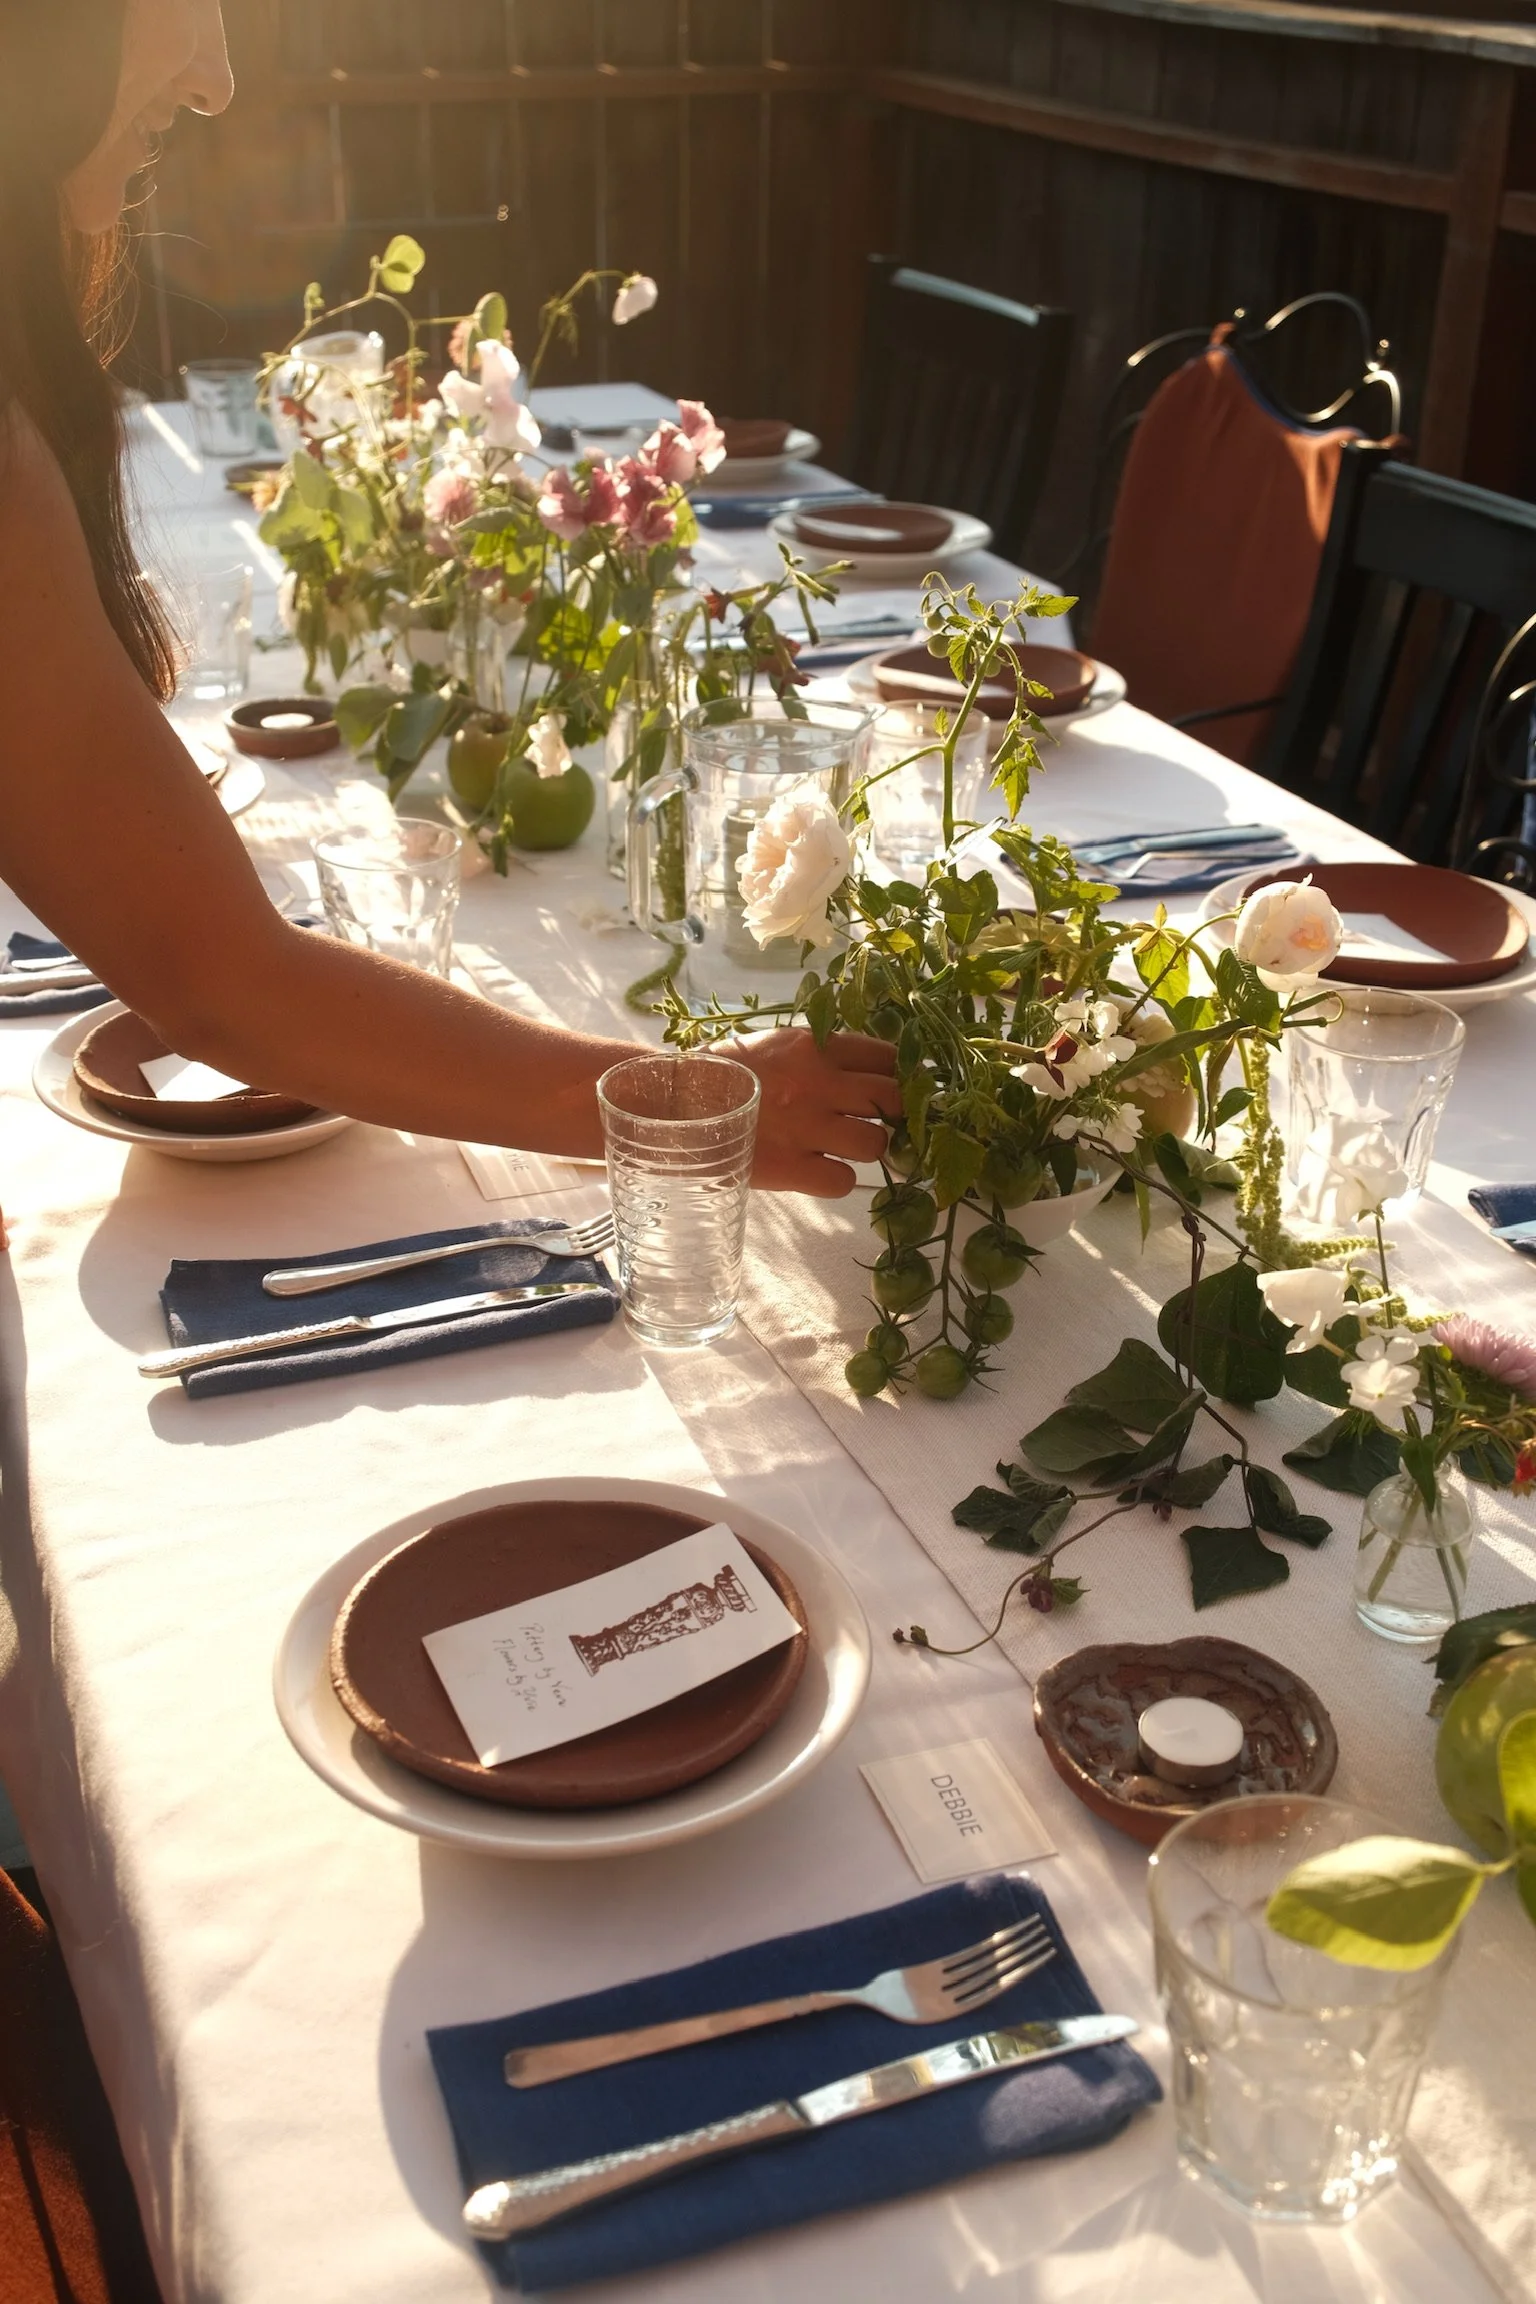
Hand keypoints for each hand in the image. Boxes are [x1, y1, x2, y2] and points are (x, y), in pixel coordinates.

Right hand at [730, 1028, 899, 1195]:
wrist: (674, 1104)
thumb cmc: (723, 1072)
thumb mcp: (775, 1045)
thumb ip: (819, 1054)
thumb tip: (866, 1070)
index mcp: (815, 1047)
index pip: (888, 1057)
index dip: (901, 1074)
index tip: (896, 1087)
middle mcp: (819, 1084)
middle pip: (894, 1099)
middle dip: (895, 1112)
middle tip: (882, 1122)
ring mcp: (807, 1128)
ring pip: (875, 1143)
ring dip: (865, 1148)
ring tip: (842, 1147)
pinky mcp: (791, 1168)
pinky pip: (843, 1180)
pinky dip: (836, 1178)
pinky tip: (818, 1169)